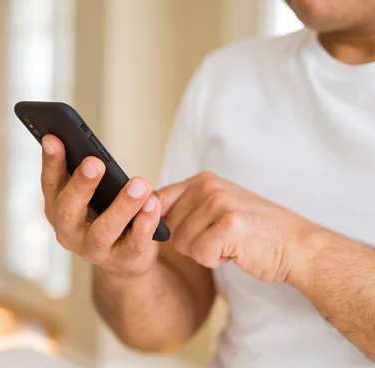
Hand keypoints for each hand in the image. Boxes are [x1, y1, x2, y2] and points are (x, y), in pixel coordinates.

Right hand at [41, 135, 161, 277]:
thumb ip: (86, 173)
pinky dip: (144, 223)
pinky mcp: (123, 260)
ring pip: (102, 230)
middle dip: (81, 185)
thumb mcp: (92, 194)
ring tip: (139, 184)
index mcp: (57, 208)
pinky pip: (134, 243)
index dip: (51, 162)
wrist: (125, 257)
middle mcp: (69, 232)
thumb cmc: (105, 214)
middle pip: (68, 209)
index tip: (54, 138)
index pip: (51, 184)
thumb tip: (85, 144)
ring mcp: (94, 250)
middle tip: (94, 163)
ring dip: (121, 206)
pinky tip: (153, 204)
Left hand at [156, 172, 320, 282]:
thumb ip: (185, 207)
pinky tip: (235, 251)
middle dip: (190, 242)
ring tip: (229, 242)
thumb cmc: (254, 231)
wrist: (297, 246)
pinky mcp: (229, 224)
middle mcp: (208, 186)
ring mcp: (219, 203)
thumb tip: (145, 212)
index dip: (160, 223)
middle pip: (168, 228)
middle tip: (220, 237)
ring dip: (204, 252)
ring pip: (181, 243)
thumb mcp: (217, 209)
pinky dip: (215, 260)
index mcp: (202, 180)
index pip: (157, 200)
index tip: (181, 232)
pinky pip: (199, 254)